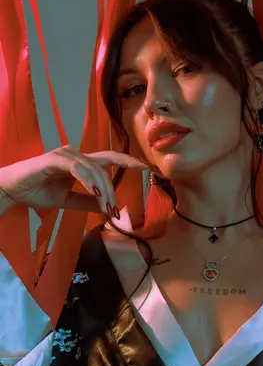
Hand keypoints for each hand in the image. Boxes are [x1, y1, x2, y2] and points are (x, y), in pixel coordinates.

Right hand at [0, 145, 148, 215]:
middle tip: (113, 211)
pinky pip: (79, 169)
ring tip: (105, 208)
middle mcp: (74, 154)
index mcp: (80, 162)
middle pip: (104, 167)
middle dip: (112, 190)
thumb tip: (107, 207)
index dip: (128, 161)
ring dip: (103, 191)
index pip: (109, 158)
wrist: (11, 191)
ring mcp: (65, 154)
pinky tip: (95, 194)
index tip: (146, 167)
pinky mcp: (55, 159)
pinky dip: (89, 182)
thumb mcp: (67, 201)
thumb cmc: (36, 192)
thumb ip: (87, 202)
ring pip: (94, 170)